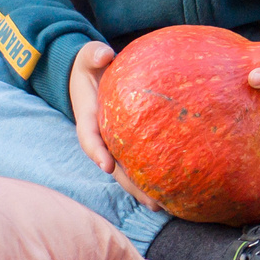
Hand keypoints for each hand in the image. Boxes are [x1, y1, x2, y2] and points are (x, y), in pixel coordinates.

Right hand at [68, 39, 169, 208]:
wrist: (92, 73)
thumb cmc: (91, 64)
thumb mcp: (88, 55)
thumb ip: (93, 54)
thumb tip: (105, 54)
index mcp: (88, 116)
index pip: (89, 137)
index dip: (96, 151)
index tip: (106, 165)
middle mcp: (100, 135)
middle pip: (113, 165)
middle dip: (129, 184)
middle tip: (151, 201)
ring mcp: (113, 142)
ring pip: (126, 170)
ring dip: (142, 189)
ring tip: (163, 206)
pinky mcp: (126, 143)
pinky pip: (137, 162)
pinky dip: (150, 177)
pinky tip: (170, 191)